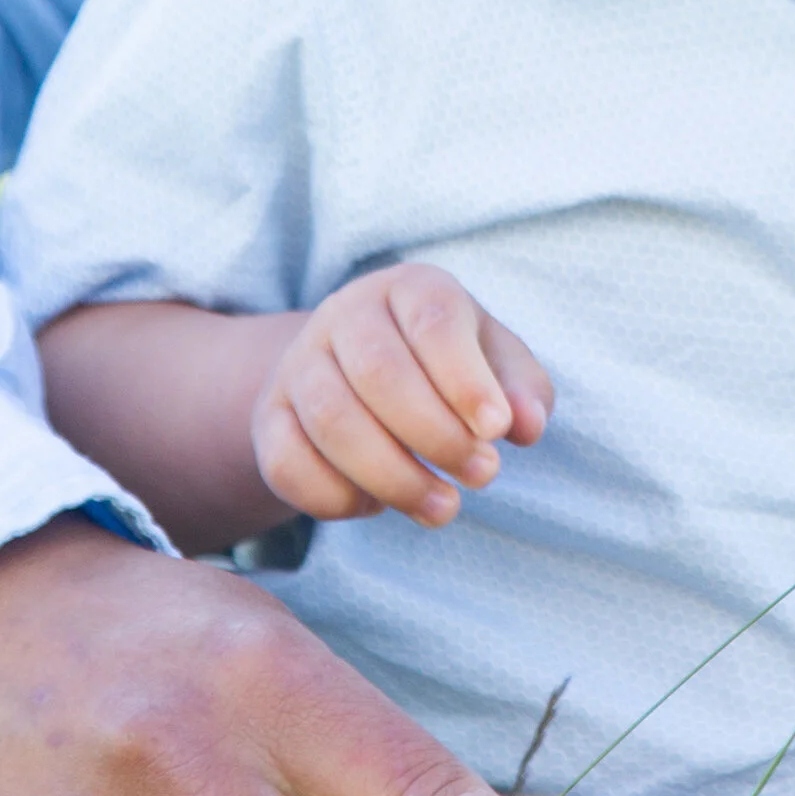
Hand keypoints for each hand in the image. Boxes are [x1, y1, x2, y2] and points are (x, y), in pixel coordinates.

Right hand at [254, 265, 552, 526]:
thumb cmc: (448, 364)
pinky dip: (335, 497)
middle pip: (379, 372)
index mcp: (409, 288)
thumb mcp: (496, 361)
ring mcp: (298, 364)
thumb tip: (526, 424)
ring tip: (444, 507)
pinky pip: (287, 463)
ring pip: (331, 421)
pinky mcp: (268, 418)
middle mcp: (344, 314)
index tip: (497, 431)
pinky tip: (376, 506)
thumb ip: (521, 388)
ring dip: (393, 476)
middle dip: (436, 436)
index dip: (465, 379)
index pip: (433, 321)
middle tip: (483, 476)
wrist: (358, 372)